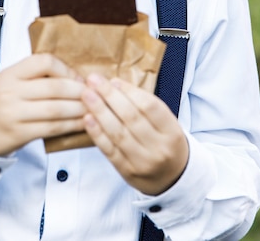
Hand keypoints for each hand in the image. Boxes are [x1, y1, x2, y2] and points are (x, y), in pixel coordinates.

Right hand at [0, 54, 85, 155]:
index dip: (65, 69)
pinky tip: (83, 124)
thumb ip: (36, 75)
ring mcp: (13, 114)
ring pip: (55, 110)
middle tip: (94, 93)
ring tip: (94, 108)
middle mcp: (10, 92)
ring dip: (79, 109)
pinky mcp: (19, 134)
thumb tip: (75, 76)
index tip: (77, 78)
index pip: (43, 62)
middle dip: (79, 91)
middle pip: (54, 88)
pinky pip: (51, 129)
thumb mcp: (11, 79)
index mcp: (10, 74)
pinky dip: (71, 126)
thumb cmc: (1, 100)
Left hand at [81, 74, 188, 195]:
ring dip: (100, 111)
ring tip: (86, 95)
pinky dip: (97, 133)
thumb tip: (114, 85)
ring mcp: (143, 162)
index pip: (150, 106)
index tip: (113, 80)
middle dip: (110, 96)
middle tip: (93, 80)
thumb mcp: (166, 124)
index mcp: (172, 132)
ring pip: (118, 133)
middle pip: (131, 117)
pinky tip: (87, 118)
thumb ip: (144, 106)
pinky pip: (109, 150)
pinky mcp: (127, 172)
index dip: (129, 91)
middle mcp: (159, 148)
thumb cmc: (165, 143)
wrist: (172, 179)